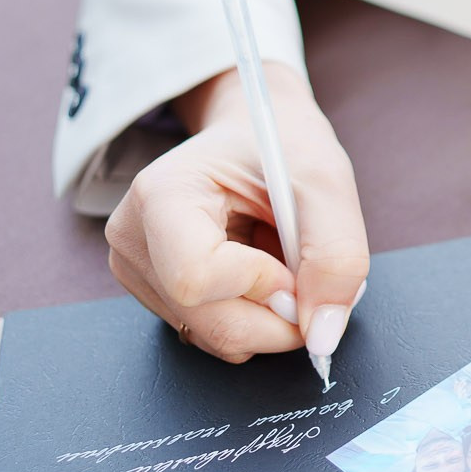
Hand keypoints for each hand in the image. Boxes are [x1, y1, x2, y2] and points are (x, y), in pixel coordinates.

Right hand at [105, 62, 369, 363]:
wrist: (256, 134)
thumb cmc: (282, 143)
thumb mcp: (327, 183)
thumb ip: (337, 258)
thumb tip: (324, 336)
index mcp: (161, 195)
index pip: (198, 279)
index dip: (265, 285)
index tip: (296, 258)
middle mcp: (133, 239)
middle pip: (213, 324)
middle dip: (281, 314)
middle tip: (308, 271)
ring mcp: (139, 272)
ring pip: (219, 338)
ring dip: (272, 313)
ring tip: (278, 257)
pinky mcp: (157, 295)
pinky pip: (218, 335)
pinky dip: (256, 315)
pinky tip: (261, 272)